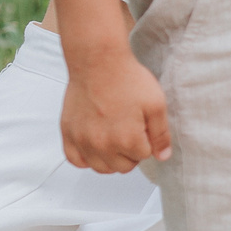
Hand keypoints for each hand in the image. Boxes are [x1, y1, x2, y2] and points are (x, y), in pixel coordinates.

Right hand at [59, 50, 171, 171]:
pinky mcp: (67, 133)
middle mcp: (101, 145)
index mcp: (127, 139)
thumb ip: (161, 135)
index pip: (144, 156)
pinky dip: (86, 157)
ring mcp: (82, 141)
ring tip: (115, 138)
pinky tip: (95, 145)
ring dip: (111, 158)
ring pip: (101, 168)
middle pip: (123, 166)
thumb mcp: (157, 105)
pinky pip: (75, 160)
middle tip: (131, 131)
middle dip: (131, 153)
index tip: (143, 126)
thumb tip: (162, 157)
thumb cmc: (127, 79)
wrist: (98, 62)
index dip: (147, 141)